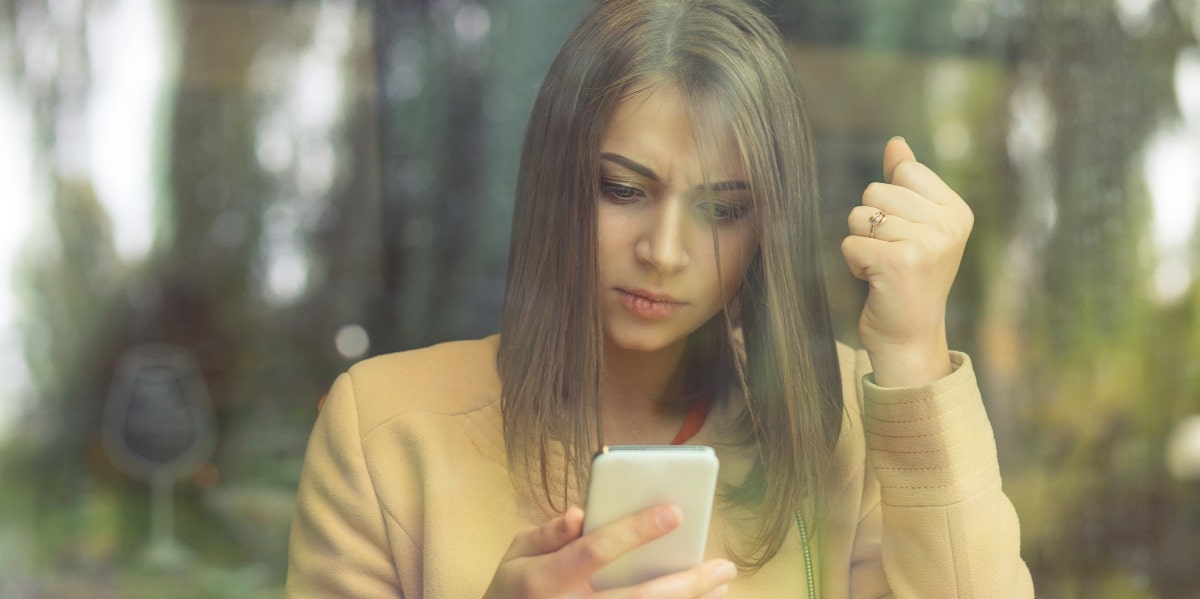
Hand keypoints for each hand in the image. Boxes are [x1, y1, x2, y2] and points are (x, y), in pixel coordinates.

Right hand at [482, 504, 735, 598]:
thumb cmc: (513, 590)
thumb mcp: (515, 555)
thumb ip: (546, 533)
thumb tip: (580, 514)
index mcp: (545, 579)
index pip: (595, 550)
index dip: (635, 531)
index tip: (675, 512)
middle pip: (637, 598)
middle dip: (685, 581)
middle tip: (723, 565)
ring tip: (721, 584)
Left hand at [840, 137, 972, 386]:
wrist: (909, 336)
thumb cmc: (908, 279)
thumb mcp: (916, 226)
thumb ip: (907, 182)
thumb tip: (896, 142)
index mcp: (958, 212)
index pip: (904, 172)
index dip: (891, 201)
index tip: (906, 233)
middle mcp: (948, 226)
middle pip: (875, 191)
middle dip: (870, 224)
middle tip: (892, 256)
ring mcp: (926, 244)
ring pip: (859, 216)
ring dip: (861, 244)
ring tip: (883, 268)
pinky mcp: (898, 263)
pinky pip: (850, 244)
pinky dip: (854, 264)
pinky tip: (876, 281)